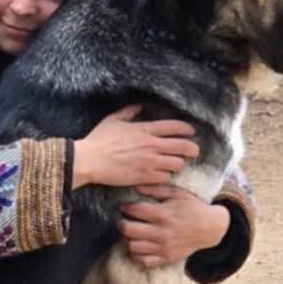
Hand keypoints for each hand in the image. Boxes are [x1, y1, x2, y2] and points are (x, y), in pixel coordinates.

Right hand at [72, 104, 198, 189]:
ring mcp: (149, 162)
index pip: (175, 127)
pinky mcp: (144, 177)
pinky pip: (165, 178)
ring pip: (178, 164)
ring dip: (178, 164)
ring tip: (175, 164)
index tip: (191, 132)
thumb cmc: (99, 140)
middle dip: (192, 149)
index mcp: (145, 129)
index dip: (188, 129)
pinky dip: (166, 176)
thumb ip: (129, 112)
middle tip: (193, 151)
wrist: (89, 161)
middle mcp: (151, 145)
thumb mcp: (113, 120)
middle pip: (184, 147)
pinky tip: (162, 174)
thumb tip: (140, 105)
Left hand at [118, 185, 229, 268]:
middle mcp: (162, 232)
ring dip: (128, 239)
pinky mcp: (166, 258)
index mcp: (163, 214)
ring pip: (133, 247)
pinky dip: (137, 255)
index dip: (124, 206)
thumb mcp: (176, 194)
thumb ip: (155, 189)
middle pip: (129, 230)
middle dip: (122, 223)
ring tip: (132, 233)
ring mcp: (164, 247)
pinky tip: (139, 246)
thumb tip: (135, 185)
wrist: (211, 228)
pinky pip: (143, 261)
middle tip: (123, 220)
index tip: (123, 205)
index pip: (134, 210)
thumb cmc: (192, 207)